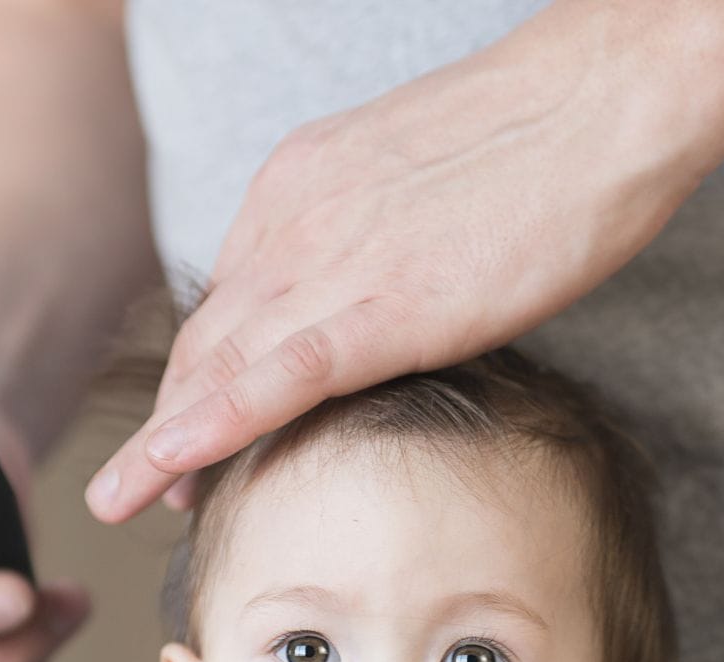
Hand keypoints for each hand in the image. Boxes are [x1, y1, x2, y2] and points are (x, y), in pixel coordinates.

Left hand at [83, 6, 717, 522]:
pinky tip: (173, 465)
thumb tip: (379, 290)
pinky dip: (219, 422)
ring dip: (163, 440)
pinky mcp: (388, 304)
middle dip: (166, 419)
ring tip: (122, 499)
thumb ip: (377, 237)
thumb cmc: (541, 139)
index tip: (181, 427)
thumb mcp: (421, 184)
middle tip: (137, 487)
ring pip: (223, 364)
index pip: (232, 299)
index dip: (199, 373)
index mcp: (301, 187)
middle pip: (209, 339)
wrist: (601, 100)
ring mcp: (334, 259)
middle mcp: (295, 220)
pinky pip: (283, 375)